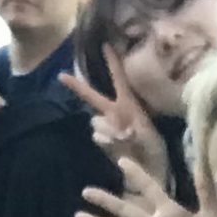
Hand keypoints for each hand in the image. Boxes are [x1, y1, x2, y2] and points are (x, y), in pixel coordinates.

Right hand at [61, 64, 166, 191]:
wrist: (150, 171)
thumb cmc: (155, 151)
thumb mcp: (150, 138)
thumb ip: (133, 132)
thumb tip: (120, 130)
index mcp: (129, 105)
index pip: (119, 80)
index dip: (113, 63)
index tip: (106, 44)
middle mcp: (115, 114)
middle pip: (93, 97)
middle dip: (78, 87)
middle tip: (61, 75)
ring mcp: (108, 128)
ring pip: (96, 122)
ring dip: (109, 129)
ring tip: (127, 140)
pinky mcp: (104, 143)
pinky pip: (97, 136)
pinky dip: (106, 140)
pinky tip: (119, 146)